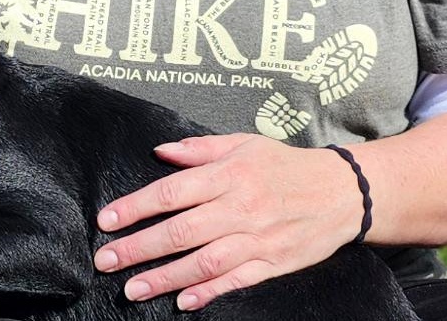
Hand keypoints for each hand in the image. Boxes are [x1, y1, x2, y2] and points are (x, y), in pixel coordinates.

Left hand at [93, 133, 361, 310]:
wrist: (341, 191)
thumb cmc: (284, 164)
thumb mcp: (244, 143)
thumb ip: (200, 149)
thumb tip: (160, 151)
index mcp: (229, 174)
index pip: (172, 191)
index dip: (137, 206)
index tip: (107, 219)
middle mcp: (240, 207)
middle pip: (181, 231)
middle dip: (139, 247)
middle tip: (106, 259)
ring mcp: (257, 239)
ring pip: (203, 262)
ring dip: (164, 277)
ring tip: (132, 289)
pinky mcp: (273, 263)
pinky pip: (236, 281)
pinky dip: (209, 293)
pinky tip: (183, 302)